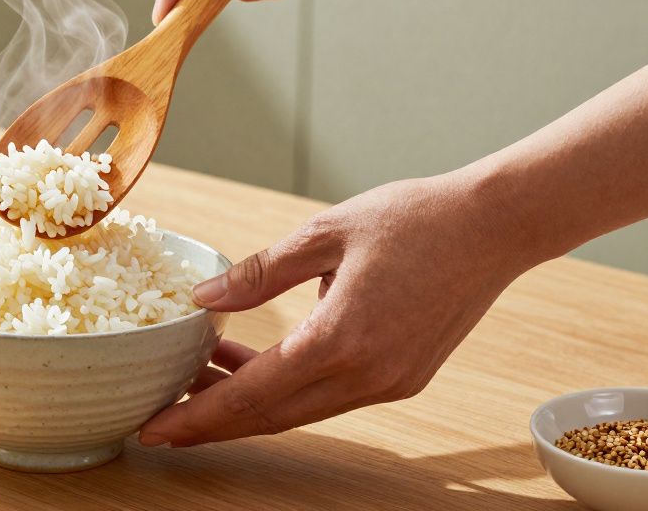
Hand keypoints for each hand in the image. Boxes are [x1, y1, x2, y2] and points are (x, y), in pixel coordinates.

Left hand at [138, 172, 536, 446]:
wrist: (495, 225)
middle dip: (210, 423)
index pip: (251, 395)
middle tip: (158, 421)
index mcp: (340, 340)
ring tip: (195, 381)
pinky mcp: (403, 378)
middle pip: (270, 417)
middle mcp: (366, 375)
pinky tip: (252, 362)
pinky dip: (285, 388)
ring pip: (299, 409)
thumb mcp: (323, 233)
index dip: (197, 416)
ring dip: (246, 402)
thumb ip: (258, 273)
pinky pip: (328, 395)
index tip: (153, 429)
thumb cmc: (414, 219)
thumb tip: (201, 300)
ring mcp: (388, 382)